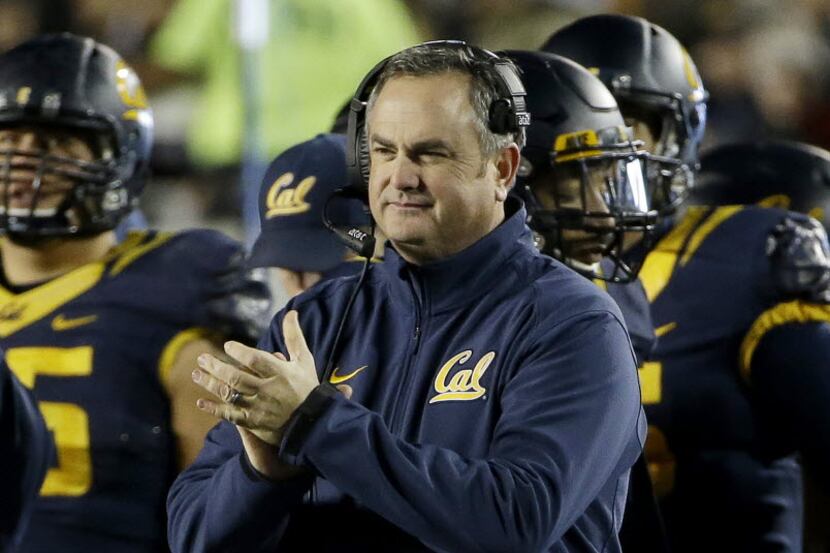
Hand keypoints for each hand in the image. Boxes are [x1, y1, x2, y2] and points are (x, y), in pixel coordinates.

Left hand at [191, 310, 319, 445]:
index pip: (255, 360)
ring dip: (210, 384)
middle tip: (202, 358)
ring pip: (230, 394)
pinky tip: (201, 402)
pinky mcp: (254, 422)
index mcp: (280, 373)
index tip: (227, 346)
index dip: (239, 352)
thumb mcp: (304, 359)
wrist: (313, 420)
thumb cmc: (306, 386)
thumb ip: (294, 336)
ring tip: (196, 374)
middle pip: (237, 377)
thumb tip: (290, 312)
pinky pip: (230, 416)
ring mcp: (259, 407)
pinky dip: (215, 409)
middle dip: (217, 367)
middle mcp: (268, 390)